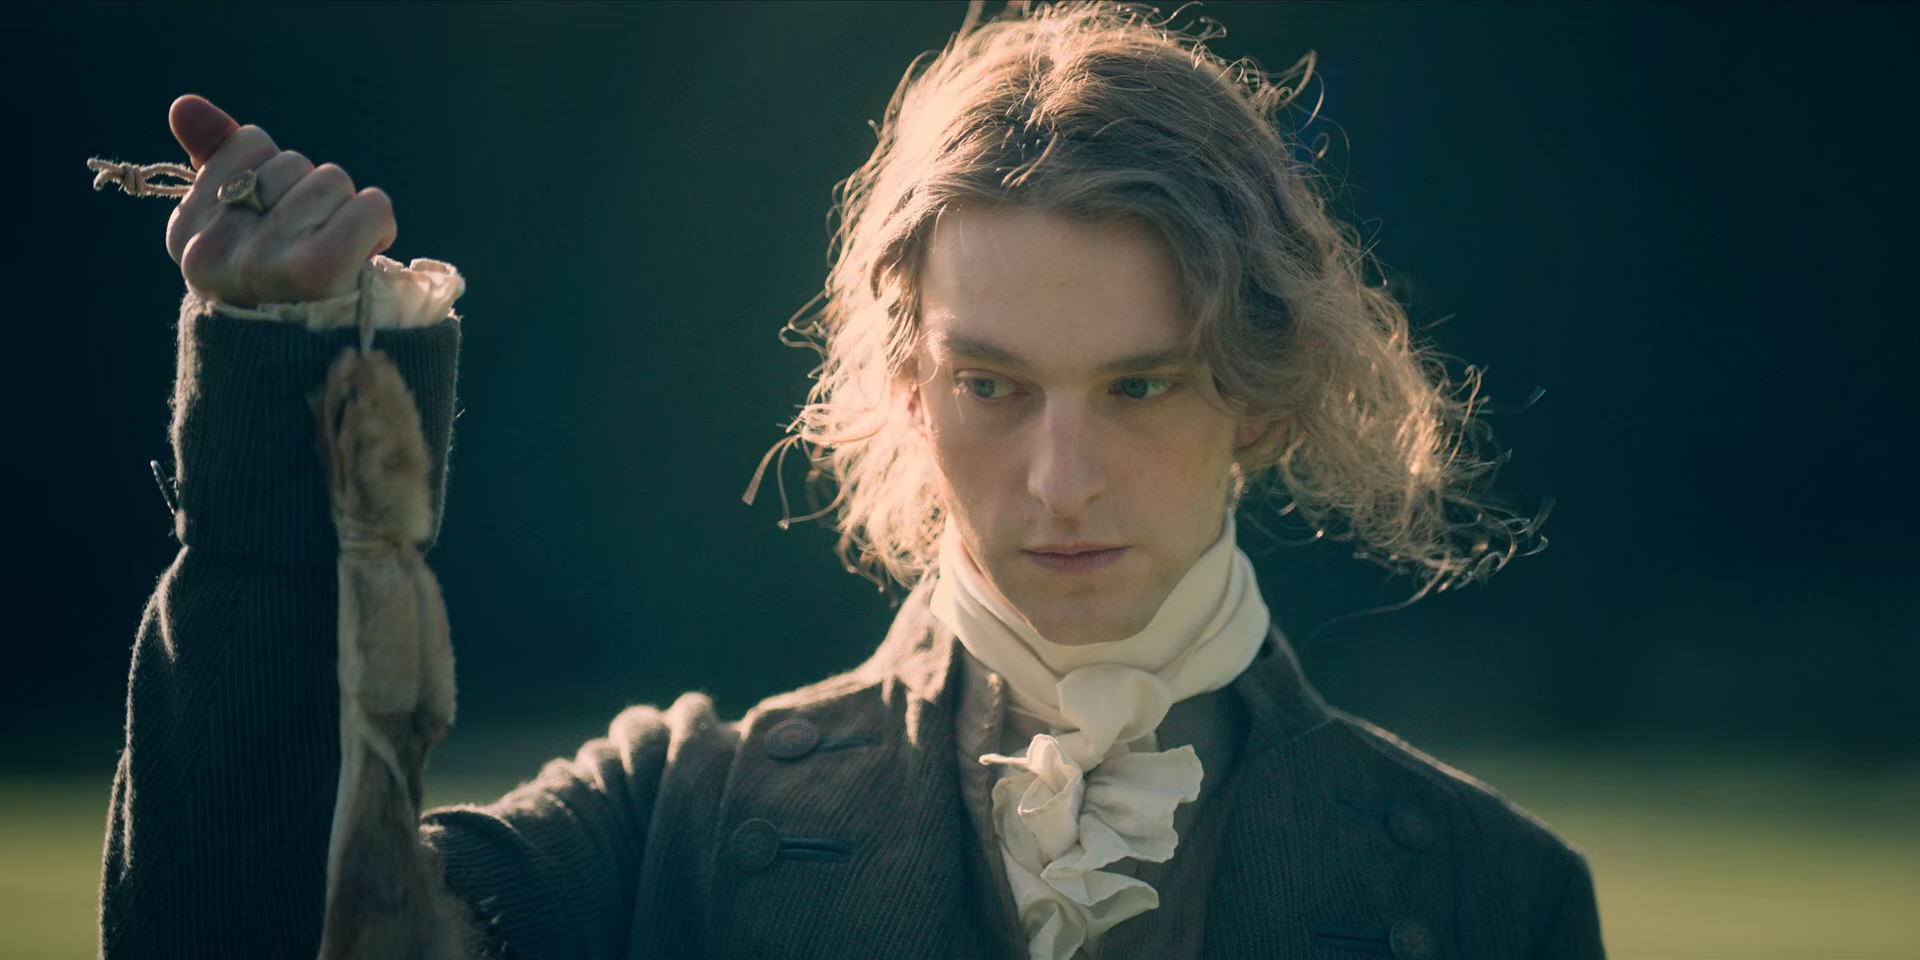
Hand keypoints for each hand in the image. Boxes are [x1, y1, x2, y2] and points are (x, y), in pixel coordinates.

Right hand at [166, 95, 395, 307]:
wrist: (315, 373)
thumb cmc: (282, 292)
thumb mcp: (238, 229)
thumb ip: (214, 163)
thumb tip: (184, 106)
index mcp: (185, 234)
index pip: (248, 144)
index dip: (278, 177)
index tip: (276, 228)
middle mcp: (213, 249)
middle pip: (294, 163)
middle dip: (314, 197)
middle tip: (310, 250)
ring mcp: (261, 261)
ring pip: (333, 181)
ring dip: (347, 213)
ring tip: (336, 259)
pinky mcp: (315, 270)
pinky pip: (369, 205)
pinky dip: (380, 225)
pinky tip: (366, 257)